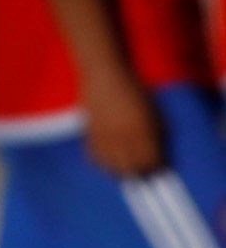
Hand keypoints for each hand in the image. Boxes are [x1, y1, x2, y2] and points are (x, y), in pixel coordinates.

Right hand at [82, 61, 166, 176]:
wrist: (103, 75)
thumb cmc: (133, 89)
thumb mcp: (152, 111)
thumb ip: (155, 133)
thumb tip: (156, 153)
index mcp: (143, 131)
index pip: (150, 161)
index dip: (155, 167)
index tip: (157, 167)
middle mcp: (123, 137)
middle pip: (131, 168)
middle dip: (138, 172)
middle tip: (142, 171)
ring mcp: (104, 136)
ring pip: (111, 165)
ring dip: (119, 171)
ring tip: (124, 170)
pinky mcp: (89, 133)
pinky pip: (94, 156)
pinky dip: (101, 162)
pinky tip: (106, 162)